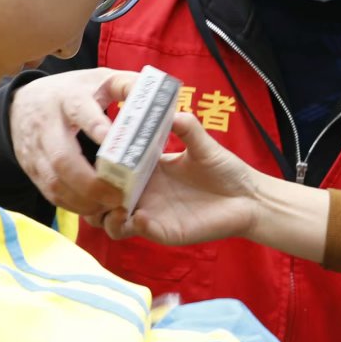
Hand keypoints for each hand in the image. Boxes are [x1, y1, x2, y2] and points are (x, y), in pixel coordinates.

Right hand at [8, 70, 134, 222]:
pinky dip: (72, 204)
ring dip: (83, 199)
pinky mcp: (32, 169)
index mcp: (69, 99)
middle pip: (62, 158)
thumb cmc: (74, 91)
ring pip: (55, 181)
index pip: (80, 111)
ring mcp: (36, 150)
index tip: (114, 142)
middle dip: (91, 182)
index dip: (96, 127)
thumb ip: (129, 86)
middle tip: (118, 195)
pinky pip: (50, 193)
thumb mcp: (100, 79)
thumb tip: (162, 96)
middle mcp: (48, 125)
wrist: (22, 102)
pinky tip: (93, 208)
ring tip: (109, 207)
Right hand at [99, 113, 272, 247]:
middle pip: (101, 198)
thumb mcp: (204, 145)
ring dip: (106, 215)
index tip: (96, 156)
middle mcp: (144, 192)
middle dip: (92, 195)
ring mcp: (151, 213)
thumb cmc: (225, 170)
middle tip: (98, 185)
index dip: (98, 166)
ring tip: (117, 204)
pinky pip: (139, 232)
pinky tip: (141, 215)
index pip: (112, 168)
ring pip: (111, 222)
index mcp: (147, 169)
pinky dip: (133, 225)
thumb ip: (187, 127)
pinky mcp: (164, 231)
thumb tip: (171, 109)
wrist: (248, 196)